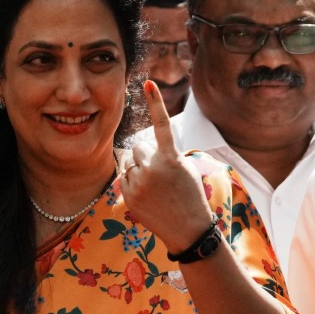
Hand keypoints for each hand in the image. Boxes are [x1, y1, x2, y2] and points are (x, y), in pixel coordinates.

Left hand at [121, 80, 215, 253]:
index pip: (162, 124)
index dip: (155, 102)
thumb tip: (138, 151)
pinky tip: (147, 195)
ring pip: (130, 162)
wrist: (188, 229)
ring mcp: (139, 182)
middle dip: (147, 156)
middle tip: (161, 174)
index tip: (148, 83)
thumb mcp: (185, 168)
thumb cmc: (190, 196)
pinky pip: (124, 177)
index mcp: (172, 158)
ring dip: (139, 168)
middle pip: (139, 147)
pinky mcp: (129, 195)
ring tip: (155, 187)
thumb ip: (165, 154)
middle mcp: (154, 168)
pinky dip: (133, 181)